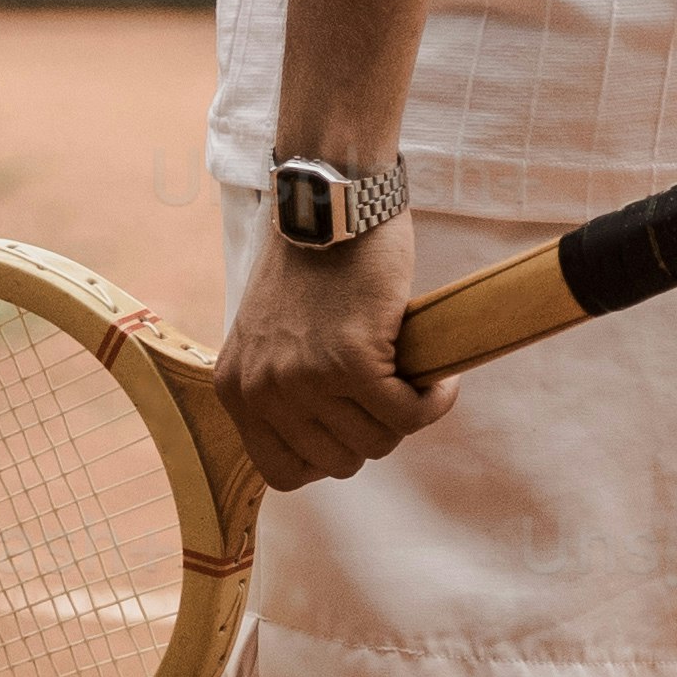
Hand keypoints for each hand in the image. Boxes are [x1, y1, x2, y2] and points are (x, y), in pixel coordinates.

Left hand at [217, 219, 450, 492]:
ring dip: (405, 414)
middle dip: (371, 432)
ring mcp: (304, 377)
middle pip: (338, 463)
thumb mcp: (270, 337)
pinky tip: (440, 378)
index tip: (351, 423)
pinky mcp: (351, 360)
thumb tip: (329, 445)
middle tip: (387, 389)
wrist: (330, 202)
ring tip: (409, 375)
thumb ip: (282, 389)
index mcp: (236, 389)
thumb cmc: (309, 264)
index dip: (328, 456)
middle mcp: (262, 390)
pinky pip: (409, 414)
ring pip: (378, 442)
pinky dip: (435, 400)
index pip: (283, 473)